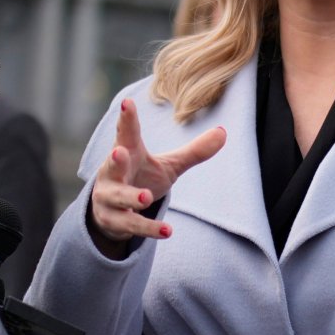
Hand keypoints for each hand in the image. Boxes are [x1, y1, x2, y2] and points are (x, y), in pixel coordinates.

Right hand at [89, 97, 225, 254]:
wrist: (113, 211)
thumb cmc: (142, 178)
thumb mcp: (169, 166)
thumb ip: (194, 152)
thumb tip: (224, 132)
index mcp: (128, 152)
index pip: (127, 133)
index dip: (127, 118)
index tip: (127, 103)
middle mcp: (113, 173)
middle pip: (113, 165)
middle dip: (115, 159)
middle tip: (118, 152)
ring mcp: (109, 198)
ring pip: (119, 198)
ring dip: (131, 197)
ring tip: (146, 197)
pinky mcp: (113, 221)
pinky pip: (131, 225)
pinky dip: (149, 228)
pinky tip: (167, 231)